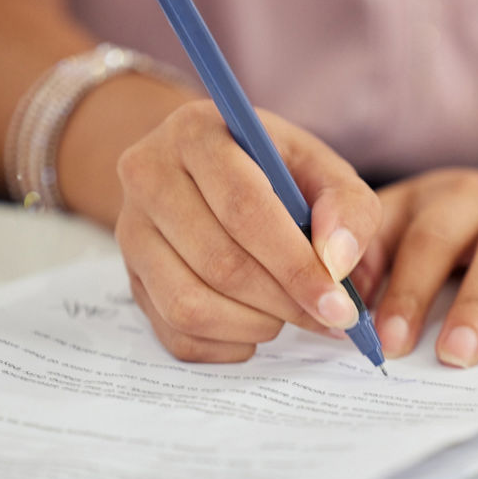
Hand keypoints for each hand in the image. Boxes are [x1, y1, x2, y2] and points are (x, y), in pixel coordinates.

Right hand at [114, 100, 380, 361]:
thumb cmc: (276, 173)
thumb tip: (337, 263)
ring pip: (189, 305)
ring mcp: (130, 231)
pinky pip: (175, 334)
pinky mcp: (130, 278)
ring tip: (287, 313)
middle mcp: (147, 177)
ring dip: (254, 325)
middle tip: (327, 317)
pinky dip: (227, 345)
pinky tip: (255, 324)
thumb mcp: (320, 170)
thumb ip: (347, 207)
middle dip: (283, 302)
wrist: (210, 175)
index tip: (338, 305)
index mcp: (196, 133)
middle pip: (218, 262)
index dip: (295, 265)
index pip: (243, 209)